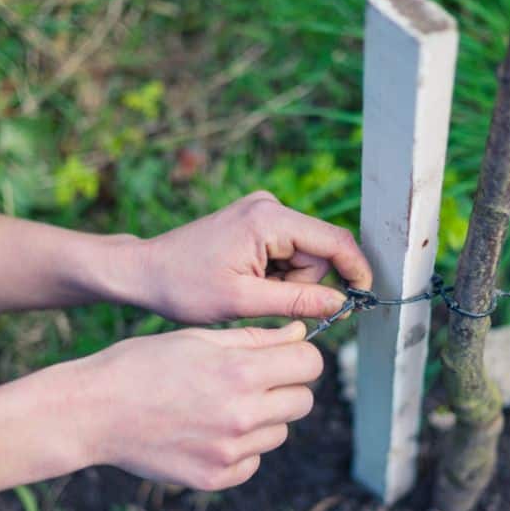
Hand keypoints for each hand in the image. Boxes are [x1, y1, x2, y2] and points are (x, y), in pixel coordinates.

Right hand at [61, 321, 320, 490]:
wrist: (92, 411)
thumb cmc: (142, 364)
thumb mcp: (198, 338)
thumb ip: (255, 340)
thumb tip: (298, 335)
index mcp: (241, 372)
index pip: (310, 363)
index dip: (300, 355)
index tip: (285, 356)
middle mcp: (242, 415)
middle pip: (303, 401)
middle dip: (286, 387)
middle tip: (252, 381)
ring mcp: (230, 452)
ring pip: (279, 432)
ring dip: (262, 419)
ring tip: (218, 406)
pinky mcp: (215, 478)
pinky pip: (252, 462)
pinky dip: (239, 449)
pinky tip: (205, 432)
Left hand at [126, 191, 372, 323]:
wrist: (145, 271)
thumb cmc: (184, 287)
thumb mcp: (243, 301)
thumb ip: (297, 301)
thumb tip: (341, 304)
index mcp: (268, 220)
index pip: (333, 241)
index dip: (355, 270)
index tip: (364, 298)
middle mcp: (269, 206)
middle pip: (320, 250)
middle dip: (306, 283)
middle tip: (269, 301)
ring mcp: (263, 211)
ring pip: (305, 254)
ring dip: (289, 281)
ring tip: (250, 291)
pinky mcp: (257, 221)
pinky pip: (288, 251)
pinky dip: (278, 273)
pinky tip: (249, 281)